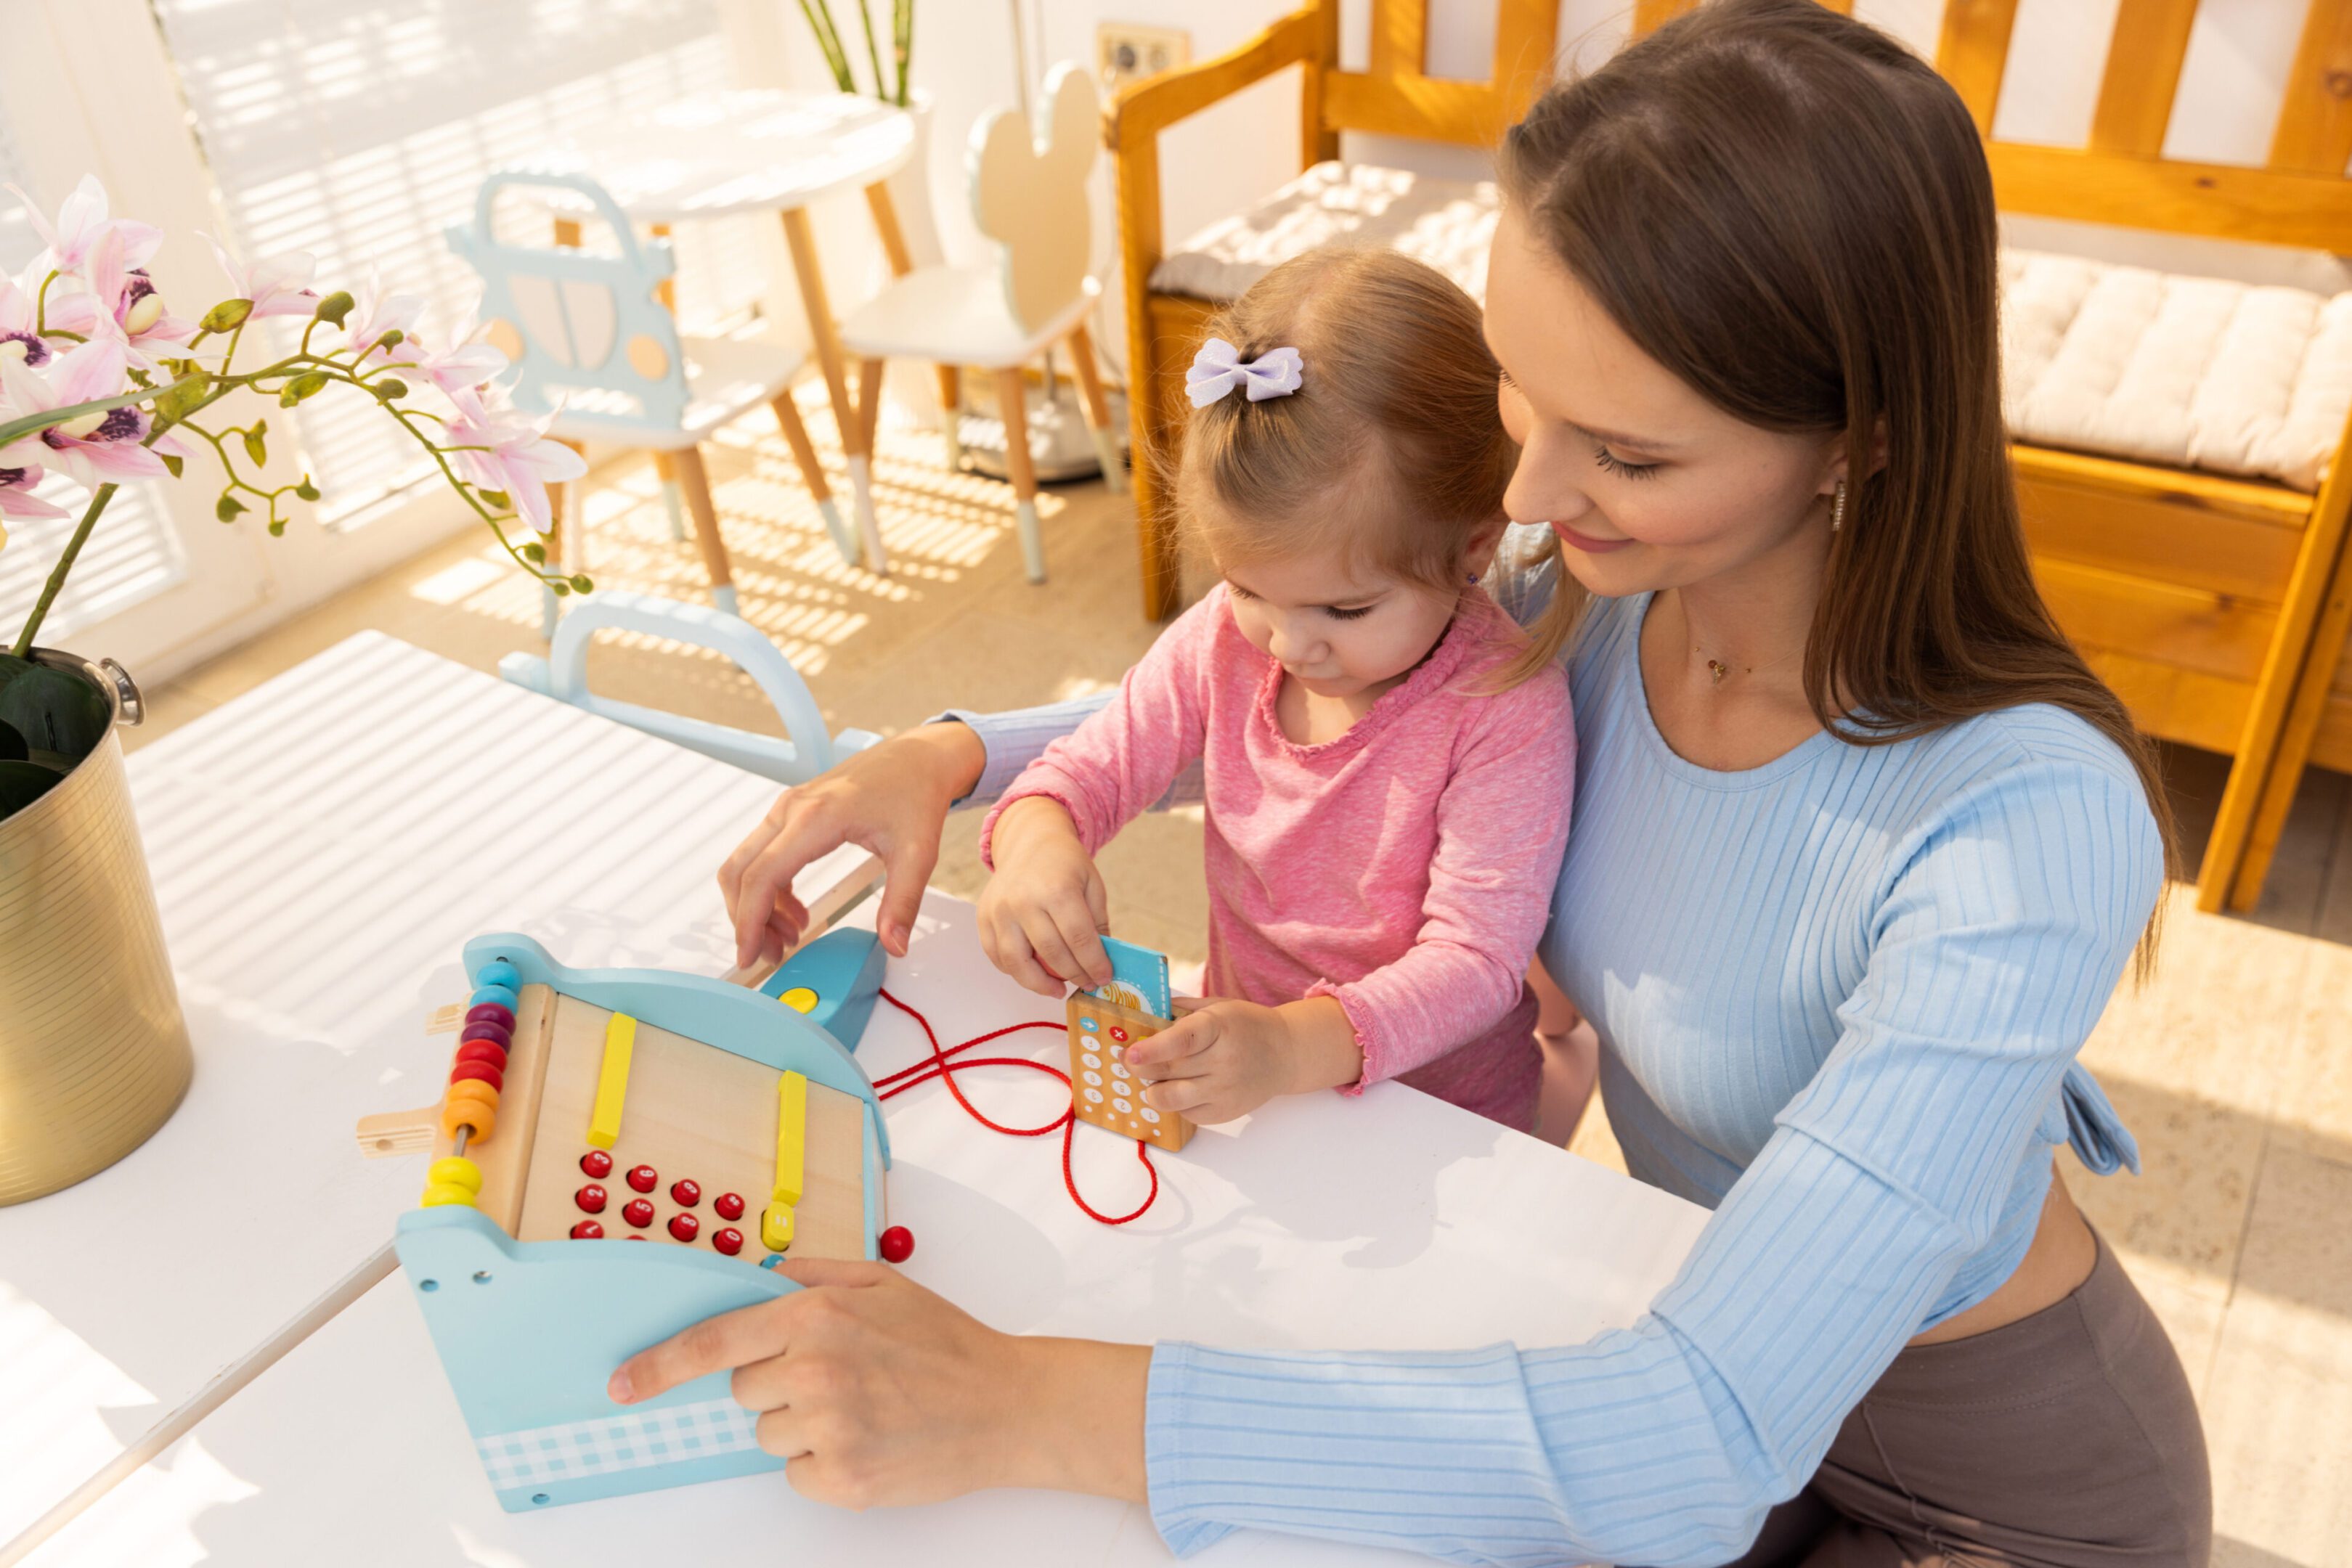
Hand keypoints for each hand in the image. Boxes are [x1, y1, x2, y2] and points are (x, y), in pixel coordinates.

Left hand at [607, 1258, 1148, 1507]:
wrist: (1006, 1404)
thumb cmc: (946, 1341)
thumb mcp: (881, 1281)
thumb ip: (811, 1274)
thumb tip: (755, 1278)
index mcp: (815, 1315)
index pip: (713, 1344)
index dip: (658, 1367)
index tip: (620, 1385)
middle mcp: (814, 1370)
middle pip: (741, 1391)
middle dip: (776, 1384)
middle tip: (839, 1376)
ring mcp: (827, 1428)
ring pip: (765, 1434)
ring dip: (800, 1425)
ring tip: (862, 1408)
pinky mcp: (842, 1478)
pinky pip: (795, 1473)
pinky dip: (823, 1462)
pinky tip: (869, 1438)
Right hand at [719, 722, 985, 967]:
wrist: (917, 758)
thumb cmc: (915, 794)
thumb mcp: (918, 853)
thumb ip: (903, 901)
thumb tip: (894, 945)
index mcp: (815, 818)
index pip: (761, 877)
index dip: (749, 922)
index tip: (749, 957)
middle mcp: (791, 809)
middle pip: (740, 872)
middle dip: (747, 921)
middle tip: (771, 955)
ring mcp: (787, 808)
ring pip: (746, 865)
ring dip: (757, 907)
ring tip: (788, 939)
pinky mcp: (791, 812)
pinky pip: (763, 856)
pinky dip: (770, 890)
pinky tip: (796, 913)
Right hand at [976, 796, 1114, 995]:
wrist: (1030, 841)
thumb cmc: (1065, 864)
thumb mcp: (1092, 885)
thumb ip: (1098, 923)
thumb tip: (1101, 963)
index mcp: (1056, 890)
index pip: (1079, 939)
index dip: (1094, 964)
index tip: (1103, 978)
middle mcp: (1024, 901)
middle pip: (1051, 953)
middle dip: (1073, 975)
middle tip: (1086, 984)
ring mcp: (999, 911)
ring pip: (1017, 963)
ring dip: (1040, 984)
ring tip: (1057, 989)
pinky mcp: (983, 918)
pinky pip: (996, 956)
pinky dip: (1014, 972)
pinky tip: (1033, 974)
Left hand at [1122, 994, 1363, 1123]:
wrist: (1285, 1053)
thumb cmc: (1245, 1025)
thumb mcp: (1217, 1006)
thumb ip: (1180, 1009)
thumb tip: (1141, 1013)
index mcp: (1219, 1027)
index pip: (1183, 1040)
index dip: (1154, 1048)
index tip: (1132, 1054)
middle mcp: (1224, 1060)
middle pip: (1169, 1071)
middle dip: (1142, 1069)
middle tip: (1131, 1062)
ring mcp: (1226, 1090)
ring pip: (1172, 1099)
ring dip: (1153, 1091)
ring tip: (1153, 1080)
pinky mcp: (1226, 1112)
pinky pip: (1187, 1114)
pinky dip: (1176, 1104)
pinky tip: (1181, 1089)